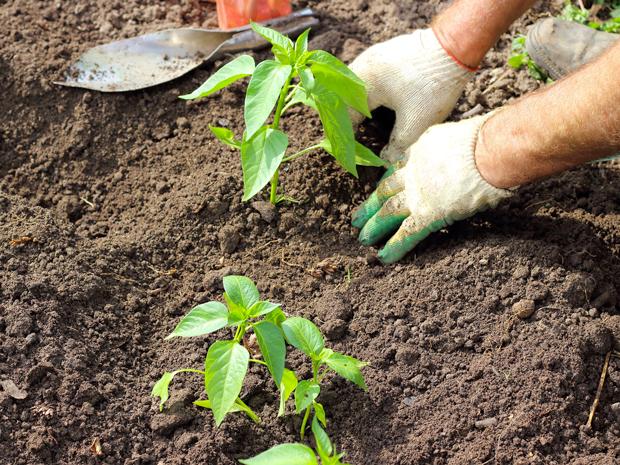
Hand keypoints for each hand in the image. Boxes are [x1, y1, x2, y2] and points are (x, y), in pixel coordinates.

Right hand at [349, 28, 473, 162]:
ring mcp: (373, 56)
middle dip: (349, 119)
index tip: (350, 150)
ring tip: (362, 123)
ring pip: (354, 86)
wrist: (455, 47)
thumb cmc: (434, 86)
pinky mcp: (385, 52)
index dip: (348, 135)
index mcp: (363, 83)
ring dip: (357, 104)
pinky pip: (367, 76)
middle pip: (345, 98)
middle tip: (354, 138)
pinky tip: (376, 103)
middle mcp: (362, 66)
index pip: (346, 115)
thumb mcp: (415, 123)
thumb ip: (397, 144)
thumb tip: (386, 160)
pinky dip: (367, 92)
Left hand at [352, 114, 511, 262]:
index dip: (387, 181)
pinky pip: (408, 233)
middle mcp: (414, 171)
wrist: (491, 150)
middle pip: (386, 190)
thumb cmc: (489, 139)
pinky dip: (394, 246)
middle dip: (371, 205)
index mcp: (422, 150)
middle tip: (357, 217)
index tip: (380, 190)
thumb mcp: (462, 135)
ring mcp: (419, 193)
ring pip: (389, 211)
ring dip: (374, 226)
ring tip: (362, 239)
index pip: (399, 168)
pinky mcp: (429, 213)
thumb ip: (457, 148)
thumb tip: (471, 153)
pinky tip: (384, 257)